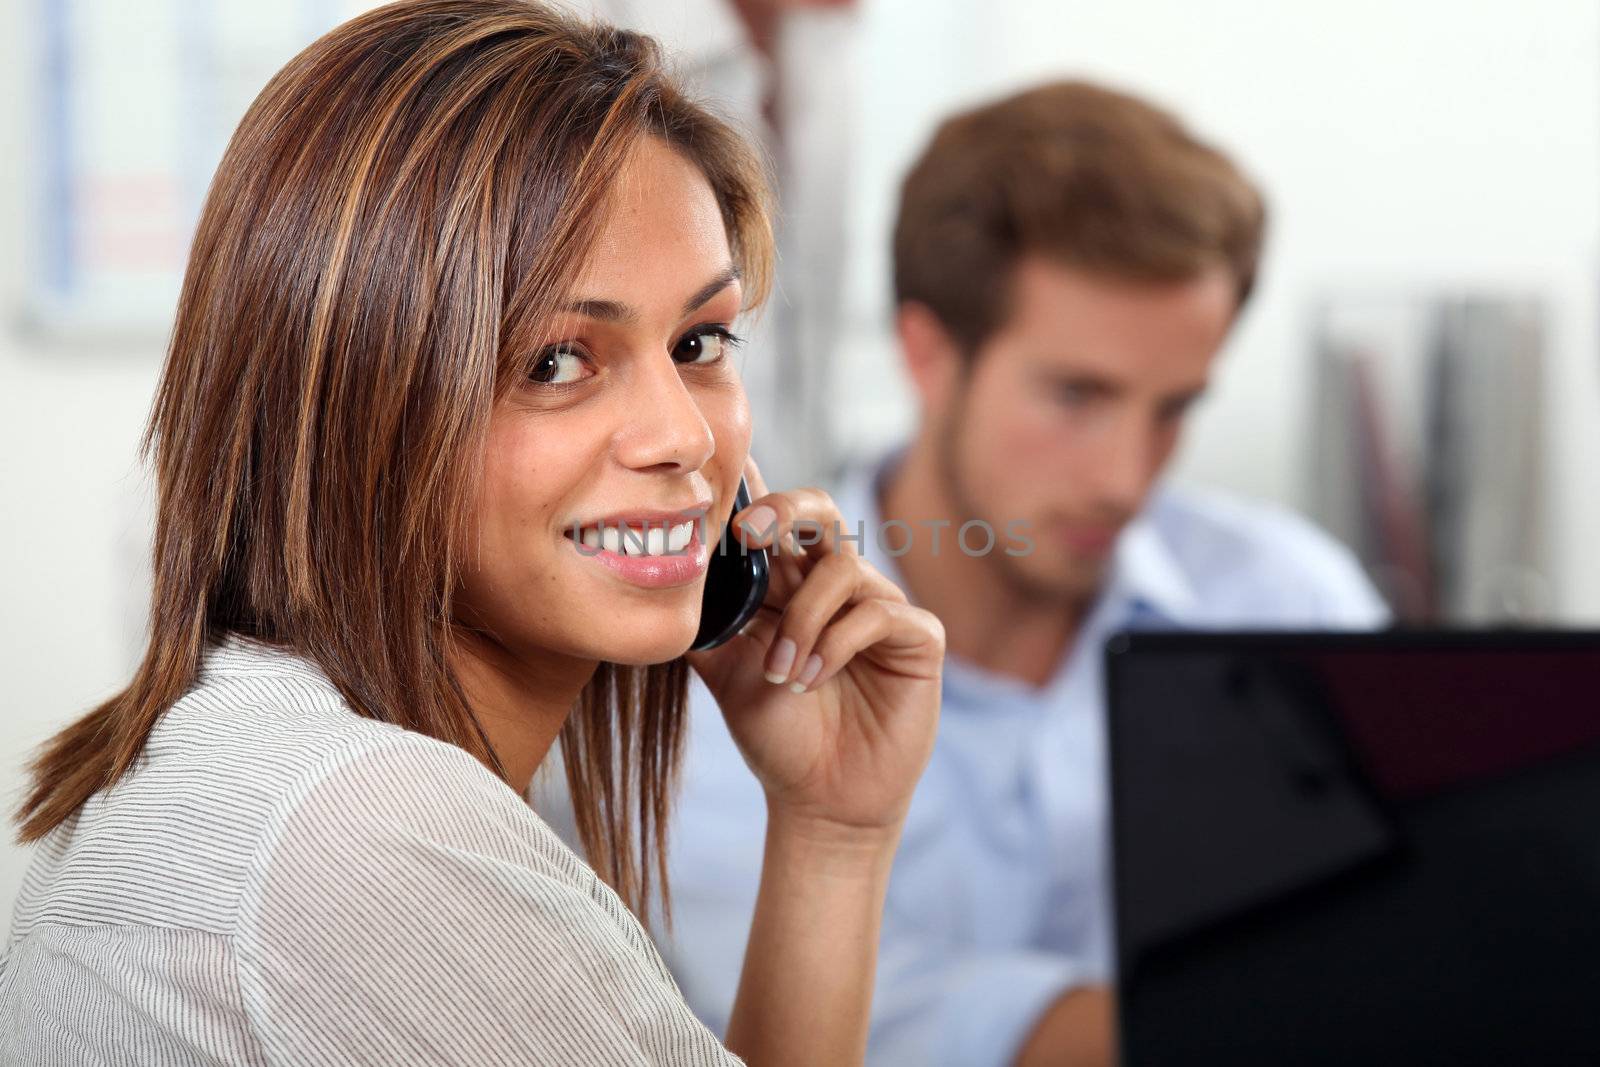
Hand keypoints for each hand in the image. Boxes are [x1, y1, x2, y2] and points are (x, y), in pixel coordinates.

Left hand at [686, 455, 943, 842]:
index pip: (773, 521)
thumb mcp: (724, 672)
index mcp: (788, 584)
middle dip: (784, 509)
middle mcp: (835, 585)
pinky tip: (811, 681)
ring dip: (802, 619)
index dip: (752, 492)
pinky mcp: (917, 637)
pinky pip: (877, 613)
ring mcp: (880, 606)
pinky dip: (834, 645)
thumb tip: (669, 572)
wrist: (818, 799)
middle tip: (747, 534)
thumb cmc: (776, 732)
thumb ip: (705, 620)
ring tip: (781, 672)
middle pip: (820, 511)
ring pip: (842, 568)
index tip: (717, 489)